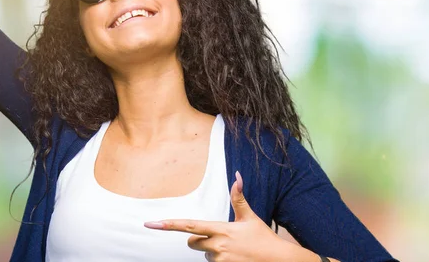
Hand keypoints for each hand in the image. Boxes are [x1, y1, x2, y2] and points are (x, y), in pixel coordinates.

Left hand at [144, 171, 294, 261]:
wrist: (277, 261)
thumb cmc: (263, 238)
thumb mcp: (250, 217)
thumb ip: (239, 198)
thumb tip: (237, 175)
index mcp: (221, 229)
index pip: (189, 226)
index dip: (168, 224)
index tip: (150, 223)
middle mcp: (217, 246)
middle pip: (192, 242)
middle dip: (199, 240)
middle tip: (220, 237)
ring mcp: (220, 260)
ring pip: (204, 254)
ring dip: (213, 251)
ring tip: (234, 249)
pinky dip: (220, 260)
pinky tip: (235, 258)